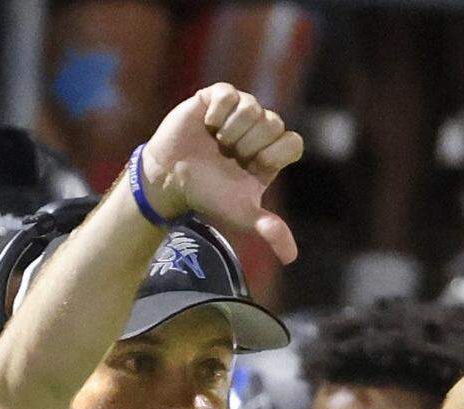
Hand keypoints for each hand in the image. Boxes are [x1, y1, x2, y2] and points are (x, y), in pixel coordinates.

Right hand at [140, 83, 303, 263]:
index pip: (293, 142)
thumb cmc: (208, 196)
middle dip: (246, 145)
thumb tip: (291, 259)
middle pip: (273, 123)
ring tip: (215, 143)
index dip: (272, 154)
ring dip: (230, 132)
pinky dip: (216, 114)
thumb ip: (271, 229)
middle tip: (227, 157)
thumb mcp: (242, 214)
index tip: (250, 167)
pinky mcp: (218, 96)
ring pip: (252, 108)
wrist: (171, 179)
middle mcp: (260, 130)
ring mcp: (240, 110)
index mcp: (271, 154)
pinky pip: (230, 94)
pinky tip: (206, 127)